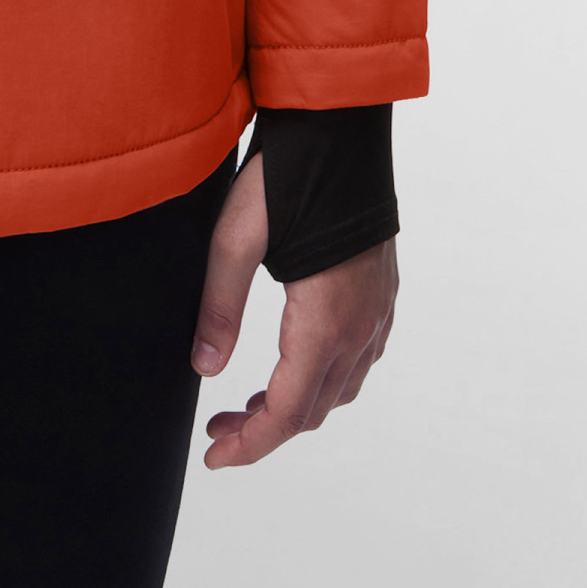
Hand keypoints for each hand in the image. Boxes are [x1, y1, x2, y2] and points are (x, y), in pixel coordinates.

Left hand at [189, 148, 396, 468]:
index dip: (252, 445)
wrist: (342, 128)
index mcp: (324, 320)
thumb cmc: (287, 176)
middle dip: (265, 430)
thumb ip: (218, 306)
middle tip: (218, 433)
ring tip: (246, 405)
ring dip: (294, 407)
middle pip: (315, 408)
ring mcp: (378, 310)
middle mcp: (361, 325)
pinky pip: (358, 360)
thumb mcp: (234, 238)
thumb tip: (204, 370)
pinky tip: (292, 365)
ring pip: (340, 388)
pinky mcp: (382, 291)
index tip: (216, 460)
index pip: (289, 410)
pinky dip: (322, 380)